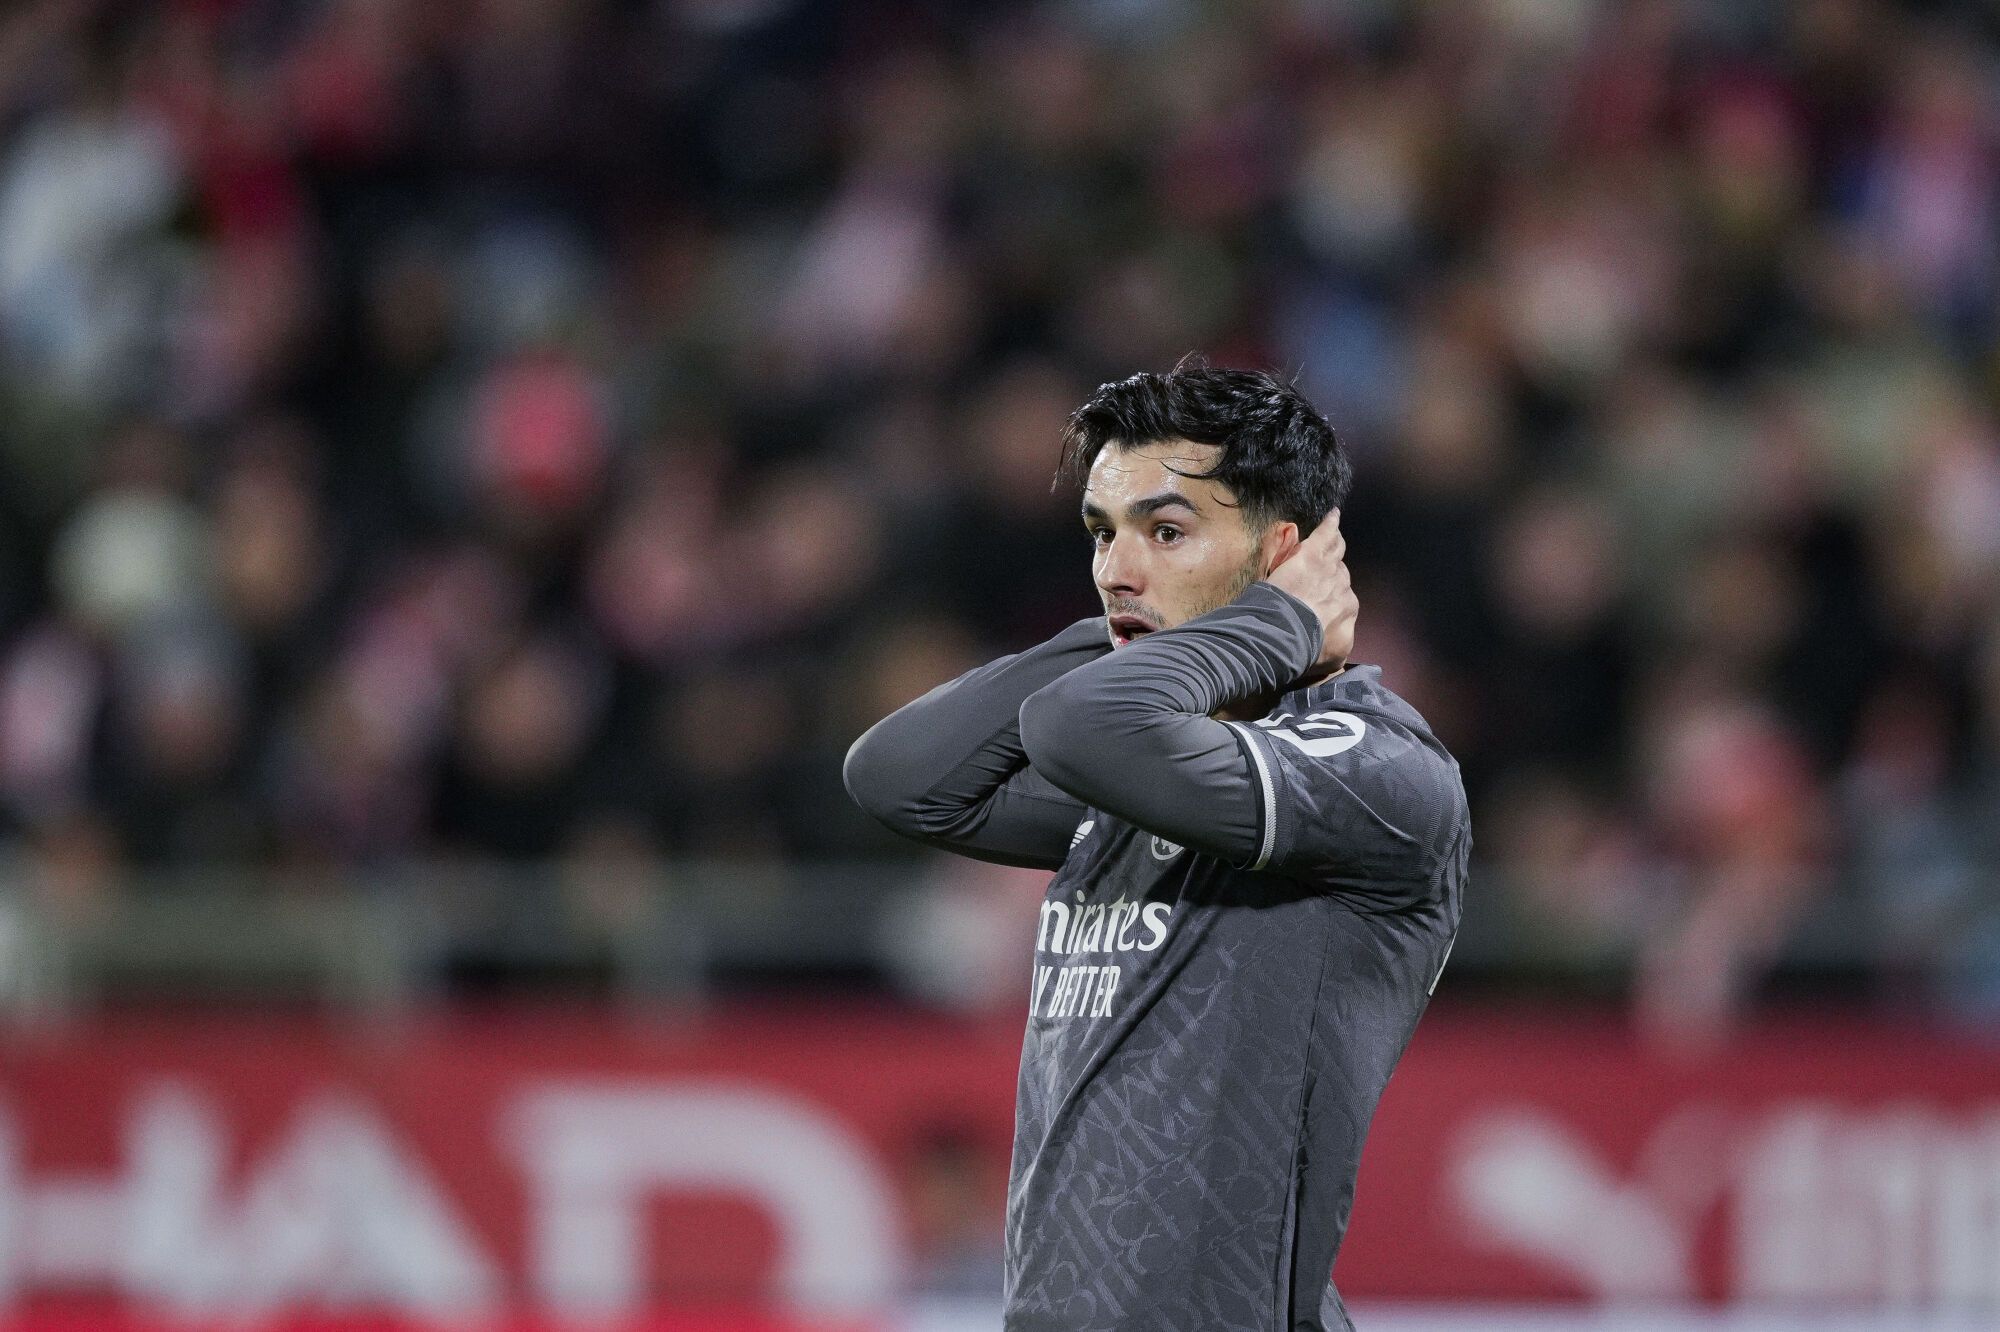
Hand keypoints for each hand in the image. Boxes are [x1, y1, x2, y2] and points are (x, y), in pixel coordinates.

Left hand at [1263, 508, 1355, 682]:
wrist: (1282, 637)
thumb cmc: (1298, 654)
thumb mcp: (1324, 664)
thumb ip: (1334, 655)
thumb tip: (1336, 657)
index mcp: (1347, 619)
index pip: (1343, 606)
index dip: (1329, 605)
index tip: (1318, 608)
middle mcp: (1345, 595)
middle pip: (1340, 581)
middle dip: (1330, 580)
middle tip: (1315, 581)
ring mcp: (1330, 572)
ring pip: (1337, 557)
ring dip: (1333, 551)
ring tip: (1333, 542)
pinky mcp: (1314, 556)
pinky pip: (1327, 535)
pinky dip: (1330, 524)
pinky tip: (1333, 514)